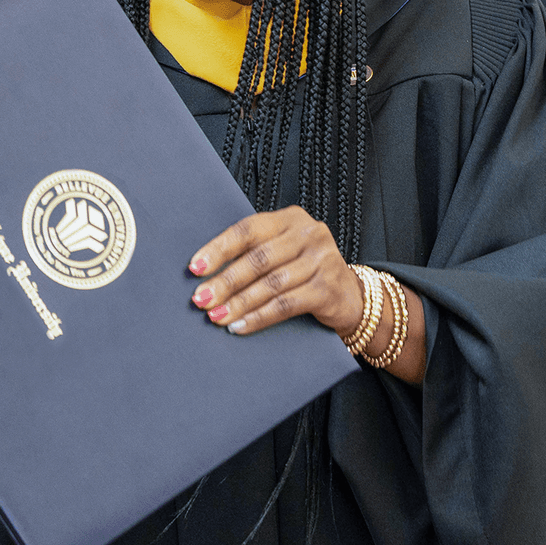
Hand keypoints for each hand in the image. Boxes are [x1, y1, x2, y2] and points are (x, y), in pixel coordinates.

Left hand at [189, 206, 361, 336]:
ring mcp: (322, 260)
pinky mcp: (327, 288)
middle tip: (201, 298)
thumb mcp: (283, 252)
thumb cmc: (305, 272)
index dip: (219, 249)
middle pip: (258, 258)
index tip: (195, 267)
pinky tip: (240, 326)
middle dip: (225, 281)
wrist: (349, 295)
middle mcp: (309, 234)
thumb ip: (254, 253)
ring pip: (270, 284)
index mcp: (290, 218)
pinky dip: (259, 317)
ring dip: (239, 303)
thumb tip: (205, 273)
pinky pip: (286, 304)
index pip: (248, 230)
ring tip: (216, 316)